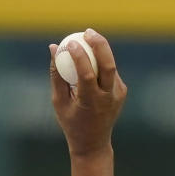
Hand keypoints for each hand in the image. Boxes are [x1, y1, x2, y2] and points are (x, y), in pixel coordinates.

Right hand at [49, 28, 127, 157]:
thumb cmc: (71, 122)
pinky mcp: (122, 90)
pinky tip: (91, 58)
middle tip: (87, 32)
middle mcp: (108, 97)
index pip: (87, 74)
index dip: (79, 56)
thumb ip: (56, 75)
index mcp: (91, 103)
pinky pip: (110, 71)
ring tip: (88, 38)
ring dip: (101, 50)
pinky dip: (100, 62)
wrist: (93, 142)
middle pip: (108, 65)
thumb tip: (52, 48)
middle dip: (100, 44)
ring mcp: (118, 94)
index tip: (69, 43)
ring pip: (111, 65)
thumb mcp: (58, 101)